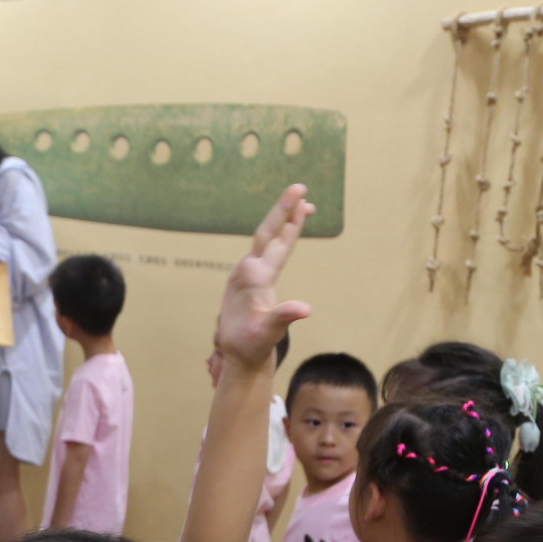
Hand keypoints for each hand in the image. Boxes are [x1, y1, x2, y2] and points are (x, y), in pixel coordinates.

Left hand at [215, 184, 314, 369]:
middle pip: (269, 232)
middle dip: (284, 209)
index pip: (274, 240)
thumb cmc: (251, 345)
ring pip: (269, 241)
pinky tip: (289, 231)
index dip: (288, 219)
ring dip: (286, 221)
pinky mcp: (251, 280)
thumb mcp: (268, 333)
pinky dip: (282, 238)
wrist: (238, 354)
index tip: (301, 198)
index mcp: (254, 277)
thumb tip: (305, 309)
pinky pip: (269, 252)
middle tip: (300, 186)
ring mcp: (248, 274)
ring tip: (305, 205)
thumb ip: (283, 318)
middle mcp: (248, 270)